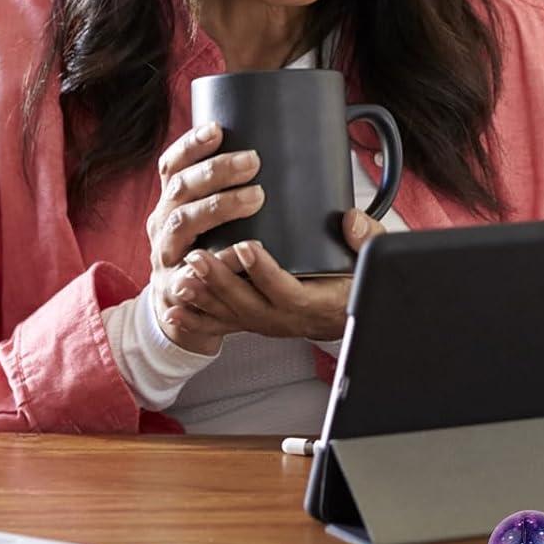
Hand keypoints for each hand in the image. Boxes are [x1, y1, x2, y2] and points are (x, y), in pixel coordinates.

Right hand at [145, 120, 264, 352]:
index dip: (190, 145)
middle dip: (215, 171)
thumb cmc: (209, 251)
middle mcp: (162, 224)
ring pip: (182, 225)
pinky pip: (193, 272)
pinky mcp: (176, 288)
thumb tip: (279, 155)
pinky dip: (216, 261)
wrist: (183, 309)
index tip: (217, 129)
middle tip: (253, 162)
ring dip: (216, 207)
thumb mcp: (209, 218)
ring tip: (255, 197)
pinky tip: (241, 252)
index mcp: (171, 202)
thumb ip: (233, 193)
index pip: (173, 166)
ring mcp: (165, 256)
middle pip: (180, 190)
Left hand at [156, 208, 388, 345]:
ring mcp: (267, 322)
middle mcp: (287, 317)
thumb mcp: (369, 258)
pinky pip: (222, 324)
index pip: (287, 291)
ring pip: (231, 314)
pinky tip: (174, 308)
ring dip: (204, 297)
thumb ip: (364, 239)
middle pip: (249, 305)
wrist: (346, 314)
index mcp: (315, 301)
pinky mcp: (253, 321)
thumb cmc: (355, 280)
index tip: (246, 248)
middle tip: (198, 257)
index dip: (266, 273)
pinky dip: (197, 318)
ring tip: (182, 276)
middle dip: (221, 283)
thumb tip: (350, 219)